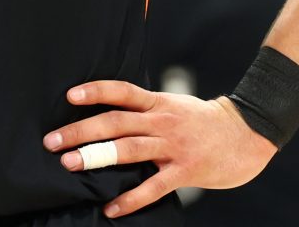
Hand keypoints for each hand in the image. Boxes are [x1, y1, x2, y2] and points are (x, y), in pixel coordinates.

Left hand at [42, 81, 276, 217]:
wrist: (246, 134)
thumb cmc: (202, 121)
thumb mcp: (173, 104)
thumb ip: (144, 108)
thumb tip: (106, 113)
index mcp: (158, 102)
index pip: (122, 92)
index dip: (96, 91)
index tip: (69, 96)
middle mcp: (163, 121)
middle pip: (116, 122)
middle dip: (81, 131)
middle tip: (52, 141)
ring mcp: (174, 146)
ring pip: (129, 149)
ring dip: (97, 156)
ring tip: (70, 164)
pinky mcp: (185, 170)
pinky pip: (153, 187)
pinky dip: (131, 199)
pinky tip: (111, 208)